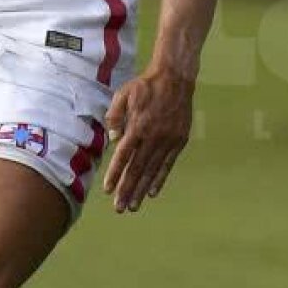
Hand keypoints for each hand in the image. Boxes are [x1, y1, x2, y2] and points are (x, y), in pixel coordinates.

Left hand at [101, 68, 194, 213]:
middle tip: (119, 208)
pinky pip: (168, 165)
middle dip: (127, 190)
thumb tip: (114, 141)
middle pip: (137, 169)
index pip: (123, 156)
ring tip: (133, 205)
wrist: (175, 79)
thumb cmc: (145, 86)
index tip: (108, 190)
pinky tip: (152, 192)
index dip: (115, 174)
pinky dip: (159, 179)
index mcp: (137, 127)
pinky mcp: (179, 141)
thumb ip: (115, 117)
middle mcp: (153, 137)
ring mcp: (167, 141)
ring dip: (142, 190)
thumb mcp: (123, 95)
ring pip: (152, 170)